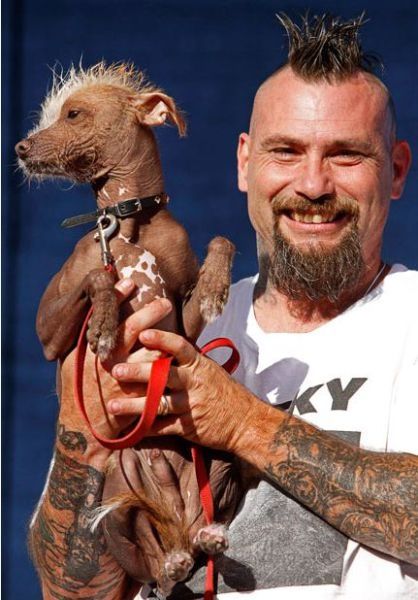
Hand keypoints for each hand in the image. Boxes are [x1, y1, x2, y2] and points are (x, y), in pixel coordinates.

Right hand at [59, 280, 172, 439]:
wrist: (85, 427)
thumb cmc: (81, 389)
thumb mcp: (76, 361)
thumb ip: (88, 339)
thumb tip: (98, 312)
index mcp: (94, 350)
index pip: (109, 317)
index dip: (119, 297)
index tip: (130, 283)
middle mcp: (110, 361)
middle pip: (136, 329)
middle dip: (152, 311)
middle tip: (165, 301)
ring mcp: (127, 379)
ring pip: (153, 353)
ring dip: (166, 339)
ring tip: (176, 330)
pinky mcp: (141, 396)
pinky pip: (162, 377)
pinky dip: (170, 365)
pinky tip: (177, 357)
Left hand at [107, 326, 262, 453]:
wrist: (245, 422)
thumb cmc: (223, 391)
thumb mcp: (209, 370)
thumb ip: (186, 361)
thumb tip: (160, 346)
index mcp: (199, 364)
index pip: (180, 347)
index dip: (162, 340)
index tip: (143, 334)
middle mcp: (194, 382)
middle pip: (163, 375)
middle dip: (138, 373)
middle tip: (116, 371)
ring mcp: (191, 405)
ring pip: (158, 404)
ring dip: (134, 405)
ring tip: (113, 406)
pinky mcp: (189, 427)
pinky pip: (163, 427)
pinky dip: (146, 428)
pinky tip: (129, 429)